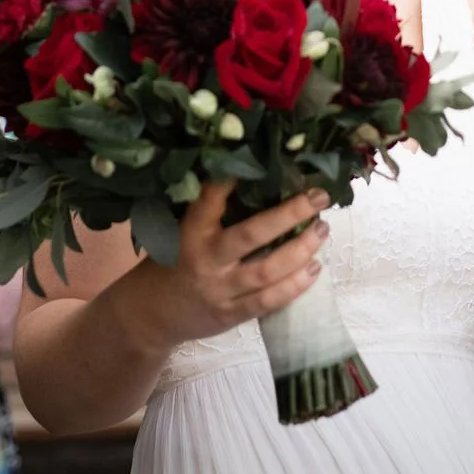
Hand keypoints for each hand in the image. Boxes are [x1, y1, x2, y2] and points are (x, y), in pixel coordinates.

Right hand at [136, 181, 328, 350]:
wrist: (151, 315)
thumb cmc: (172, 263)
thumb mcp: (180, 232)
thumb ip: (212, 213)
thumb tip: (255, 178)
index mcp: (190, 232)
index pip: (210, 200)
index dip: (233, 179)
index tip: (261, 158)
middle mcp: (206, 260)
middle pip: (252, 235)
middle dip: (289, 214)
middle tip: (318, 197)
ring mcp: (219, 289)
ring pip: (266, 270)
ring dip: (300, 250)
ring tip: (323, 230)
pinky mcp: (231, 314)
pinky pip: (268, 301)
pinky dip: (294, 286)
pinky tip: (314, 269)